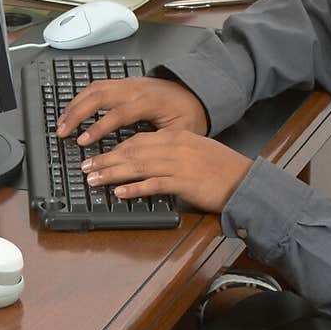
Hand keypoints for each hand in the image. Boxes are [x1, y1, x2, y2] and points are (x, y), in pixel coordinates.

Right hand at [56, 77, 207, 145]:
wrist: (195, 92)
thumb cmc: (189, 114)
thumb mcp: (182, 132)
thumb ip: (161, 143)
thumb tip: (141, 158)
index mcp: (149, 101)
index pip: (118, 114)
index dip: (98, 128)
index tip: (83, 141)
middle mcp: (135, 89)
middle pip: (99, 96)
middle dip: (77, 114)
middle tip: (62, 132)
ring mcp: (129, 83)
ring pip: (95, 88)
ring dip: (75, 104)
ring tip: (61, 123)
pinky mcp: (125, 83)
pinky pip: (98, 85)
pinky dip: (82, 97)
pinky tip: (73, 109)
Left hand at [80, 129, 251, 213]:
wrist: (244, 180)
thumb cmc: (221, 168)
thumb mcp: (195, 150)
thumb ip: (172, 150)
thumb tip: (146, 159)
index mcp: (176, 136)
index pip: (138, 139)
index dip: (114, 148)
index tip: (97, 155)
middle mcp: (175, 146)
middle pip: (132, 152)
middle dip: (106, 160)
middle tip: (86, 168)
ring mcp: (179, 164)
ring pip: (138, 166)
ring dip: (113, 173)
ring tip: (94, 180)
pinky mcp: (184, 183)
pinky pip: (154, 184)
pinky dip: (135, 188)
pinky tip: (120, 193)